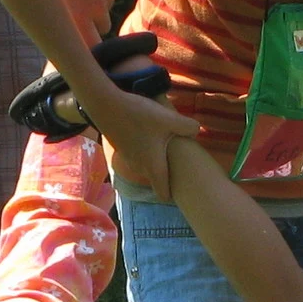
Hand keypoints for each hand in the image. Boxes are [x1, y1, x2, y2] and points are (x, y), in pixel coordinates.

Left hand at [45, 0, 124, 40]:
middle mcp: (98, 10)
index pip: (91, 46)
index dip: (88, 46)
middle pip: (103, 26)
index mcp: (77, 17)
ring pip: (108, 2)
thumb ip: (61, 15)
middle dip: (95, 20)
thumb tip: (63, 33)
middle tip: (81, 2)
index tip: (82, 42)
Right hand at [88, 80, 198, 199]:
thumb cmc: (139, 116)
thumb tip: (197, 131)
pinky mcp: (122, 149)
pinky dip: (145, 152)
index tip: (184, 190)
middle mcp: (140, 169)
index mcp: (154, 168)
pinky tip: (150, 136)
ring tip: (166, 147)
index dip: (174, 196)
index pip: (164, 195)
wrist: (106, 105)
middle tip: (181, 165)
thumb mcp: (170, 119)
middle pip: (157, 181)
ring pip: (147, 168)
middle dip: (168, 177)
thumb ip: (189, 127)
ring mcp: (129, 160)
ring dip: (156, 162)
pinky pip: (138, 157)